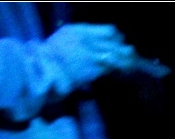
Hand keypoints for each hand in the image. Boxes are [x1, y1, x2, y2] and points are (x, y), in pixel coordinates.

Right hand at [46, 24, 166, 91]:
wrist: (43, 69)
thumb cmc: (52, 56)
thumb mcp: (66, 38)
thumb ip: (83, 38)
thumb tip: (100, 44)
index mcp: (80, 30)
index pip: (109, 30)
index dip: (117, 37)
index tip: (120, 43)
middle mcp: (88, 40)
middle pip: (116, 42)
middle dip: (124, 50)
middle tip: (131, 55)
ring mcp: (91, 54)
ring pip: (117, 55)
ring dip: (126, 60)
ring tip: (131, 64)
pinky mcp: (93, 68)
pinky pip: (111, 67)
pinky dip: (119, 69)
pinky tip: (123, 71)